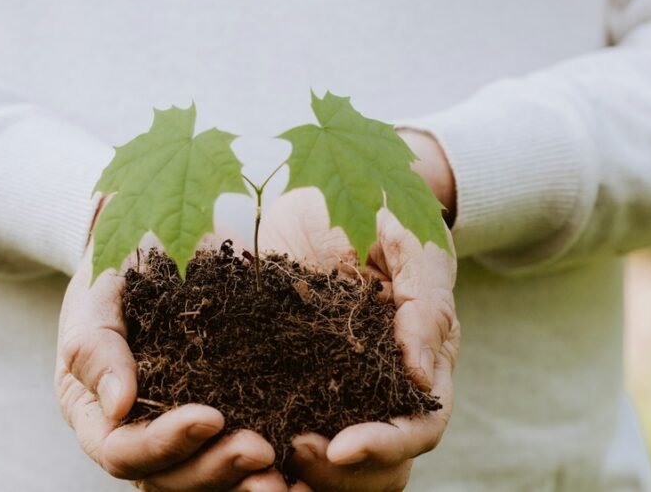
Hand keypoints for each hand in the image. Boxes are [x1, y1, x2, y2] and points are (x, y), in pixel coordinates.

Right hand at [55, 235, 290, 490]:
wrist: (154, 248)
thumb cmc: (118, 270)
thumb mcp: (98, 297)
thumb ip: (97, 346)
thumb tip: (118, 404)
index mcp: (97, 414)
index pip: (123, 451)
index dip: (165, 442)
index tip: (211, 416)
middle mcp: (137, 436)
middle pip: (170, 478)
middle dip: (215, 468)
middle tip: (262, 452)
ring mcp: (180, 437)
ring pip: (206, 480)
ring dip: (244, 484)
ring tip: (285, 480)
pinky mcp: (223, 424)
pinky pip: (239, 461)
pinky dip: (267, 471)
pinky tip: (302, 475)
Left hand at [259, 187, 457, 491]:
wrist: (331, 188)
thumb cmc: (384, 210)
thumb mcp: (411, 243)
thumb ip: (424, 303)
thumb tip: (419, 376)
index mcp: (419, 364)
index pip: (417, 428)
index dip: (384, 446)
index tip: (339, 448)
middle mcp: (380, 389)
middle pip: (375, 466)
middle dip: (337, 474)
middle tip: (292, 452)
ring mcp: (333, 388)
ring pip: (328, 463)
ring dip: (298, 473)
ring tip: (257, 459)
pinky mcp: (286, 375)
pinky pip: (276, 423)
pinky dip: (258, 443)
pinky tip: (226, 442)